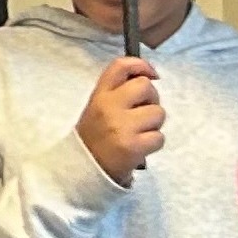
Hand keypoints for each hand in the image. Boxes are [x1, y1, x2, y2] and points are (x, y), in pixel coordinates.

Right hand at [76, 55, 164, 185]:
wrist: (79, 172)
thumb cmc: (94, 139)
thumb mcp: (97, 109)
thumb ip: (117, 93)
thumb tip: (149, 77)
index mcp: (99, 97)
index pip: (120, 67)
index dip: (140, 65)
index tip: (151, 74)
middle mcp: (108, 108)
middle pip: (145, 86)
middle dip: (151, 99)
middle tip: (141, 114)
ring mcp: (121, 127)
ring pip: (158, 113)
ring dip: (153, 125)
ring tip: (138, 134)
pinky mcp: (132, 146)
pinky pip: (159, 137)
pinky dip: (153, 144)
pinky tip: (139, 148)